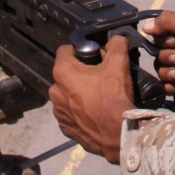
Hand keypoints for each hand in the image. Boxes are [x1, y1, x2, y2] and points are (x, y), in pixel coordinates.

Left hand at [48, 35, 135, 163]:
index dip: (80, 50)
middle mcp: (55, 91)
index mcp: (63, 72)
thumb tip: (116, 40)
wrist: (117, 134)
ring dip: (79, 93)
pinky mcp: (65, 128)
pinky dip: (80, 111)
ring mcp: (58, 112)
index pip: (65, 50)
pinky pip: (70, 113)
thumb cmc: (113, 97)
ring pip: (68, 94)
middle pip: (67, 73)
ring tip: (98, 97)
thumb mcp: (119, 63)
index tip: (92, 55)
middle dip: (81, 72)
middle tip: (100, 76)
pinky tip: (95, 112)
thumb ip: (116, 45)